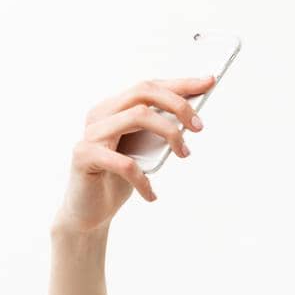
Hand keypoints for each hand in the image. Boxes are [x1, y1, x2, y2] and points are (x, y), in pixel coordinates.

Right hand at [52, 73, 215, 235]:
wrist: (88, 211)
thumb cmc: (118, 179)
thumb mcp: (144, 151)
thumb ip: (159, 133)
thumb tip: (191, 119)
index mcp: (114, 108)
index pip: (149, 87)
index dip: (180, 83)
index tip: (209, 82)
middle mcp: (100, 114)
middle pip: (143, 92)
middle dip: (178, 105)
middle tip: (199, 127)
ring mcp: (91, 134)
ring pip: (137, 116)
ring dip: (170, 134)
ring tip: (184, 154)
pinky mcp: (84, 156)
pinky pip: (124, 163)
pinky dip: (144, 179)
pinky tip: (151, 194)